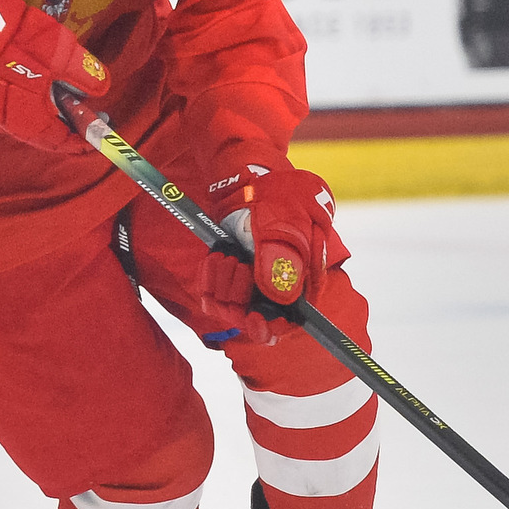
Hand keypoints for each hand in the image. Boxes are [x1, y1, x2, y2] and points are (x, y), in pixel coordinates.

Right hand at [0, 0, 107, 153]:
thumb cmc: (14, 43)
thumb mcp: (58, 54)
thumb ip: (83, 74)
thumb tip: (102, 88)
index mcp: (30, 121)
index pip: (60, 142)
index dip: (81, 139)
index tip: (97, 131)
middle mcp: (8, 122)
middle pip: (42, 133)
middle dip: (66, 124)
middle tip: (85, 111)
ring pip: (26, 119)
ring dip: (48, 112)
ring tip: (65, 96)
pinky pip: (12, 105)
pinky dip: (31, 101)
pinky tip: (39, 84)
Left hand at [196, 167, 345, 341]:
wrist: (253, 179)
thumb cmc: (280, 198)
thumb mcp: (285, 224)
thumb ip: (282, 261)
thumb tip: (283, 298)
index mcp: (299, 281)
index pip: (286, 323)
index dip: (269, 329)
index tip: (253, 319)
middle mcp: (275, 287)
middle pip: (251, 318)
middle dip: (239, 294)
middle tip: (238, 263)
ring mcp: (251, 282)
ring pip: (229, 306)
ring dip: (223, 281)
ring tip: (227, 254)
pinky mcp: (230, 275)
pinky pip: (212, 294)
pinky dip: (209, 277)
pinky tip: (216, 256)